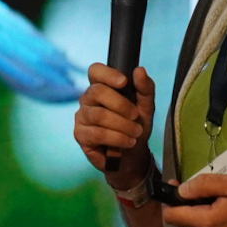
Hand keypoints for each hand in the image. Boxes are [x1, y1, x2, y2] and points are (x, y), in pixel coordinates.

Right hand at [73, 63, 154, 187]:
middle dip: (121, 104)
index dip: (107, 74)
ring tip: (135, 132)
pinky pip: (98, 133)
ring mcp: (82, 117)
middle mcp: (87, 99)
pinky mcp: (80, 135)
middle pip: (97, 91)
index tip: (124, 82)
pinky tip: (128, 142)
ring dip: (122, 125)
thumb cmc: (135, 127)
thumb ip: (145, 88)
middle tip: (135, 116)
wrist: (133, 155)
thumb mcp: (146, 107)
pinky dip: (117, 138)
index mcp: (101, 87)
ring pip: (99, 115)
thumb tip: (139, 71)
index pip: (95, 71)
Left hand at [162, 173, 226, 226]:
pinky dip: (217, 222)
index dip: (170, 200)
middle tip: (210, 189)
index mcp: (206, 224)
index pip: (172, 216)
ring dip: (205, 213)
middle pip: (186, 221)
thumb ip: (202, 185)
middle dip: (191, 204)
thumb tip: (180, 190)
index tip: (177, 186)